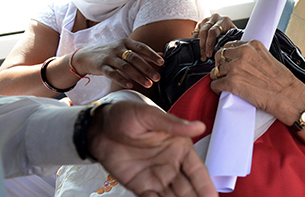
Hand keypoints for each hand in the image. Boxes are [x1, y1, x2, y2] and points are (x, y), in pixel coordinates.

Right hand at [71, 38, 163, 88]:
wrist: (85, 56)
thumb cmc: (111, 53)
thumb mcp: (126, 49)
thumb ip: (143, 53)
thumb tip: (162, 55)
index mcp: (126, 42)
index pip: (141, 47)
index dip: (152, 55)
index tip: (162, 62)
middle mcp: (117, 48)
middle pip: (135, 58)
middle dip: (147, 68)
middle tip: (157, 78)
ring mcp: (109, 57)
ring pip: (125, 67)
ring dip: (138, 76)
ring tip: (148, 84)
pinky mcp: (101, 66)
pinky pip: (112, 74)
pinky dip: (122, 79)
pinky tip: (130, 85)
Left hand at [88, 90, 216, 196]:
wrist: (99, 126)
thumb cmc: (126, 115)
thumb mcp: (149, 116)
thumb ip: (173, 124)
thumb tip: (198, 126)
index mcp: (179, 148)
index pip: (197, 171)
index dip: (205, 185)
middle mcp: (171, 165)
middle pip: (188, 188)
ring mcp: (156, 177)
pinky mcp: (140, 186)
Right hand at [192, 13, 236, 60]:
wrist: (229, 25)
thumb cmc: (232, 32)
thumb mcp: (234, 35)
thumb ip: (230, 40)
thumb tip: (223, 51)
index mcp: (224, 20)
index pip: (213, 31)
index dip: (210, 44)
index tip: (209, 54)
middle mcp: (215, 18)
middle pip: (205, 31)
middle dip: (204, 46)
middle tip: (204, 57)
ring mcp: (207, 19)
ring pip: (199, 32)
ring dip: (199, 45)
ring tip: (201, 55)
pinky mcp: (201, 23)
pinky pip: (196, 32)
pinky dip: (196, 41)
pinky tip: (197, 48)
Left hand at [209, 41, 304, 125]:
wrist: (288, 97)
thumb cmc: (283, 82)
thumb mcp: (269, 58)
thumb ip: (254, 56)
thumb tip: (242, 60)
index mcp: (253, 46)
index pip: (230, 45)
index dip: (228, 56)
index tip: (229, 62)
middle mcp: (243, 54)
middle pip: (220, 56)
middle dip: (220, 65)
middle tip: (225, 73)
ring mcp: (236, 67)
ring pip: (216, 71)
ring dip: (220, 78)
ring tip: (227, 84)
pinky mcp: (232, 83)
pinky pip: (215, 84)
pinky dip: (217, 88)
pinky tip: (224, 91)